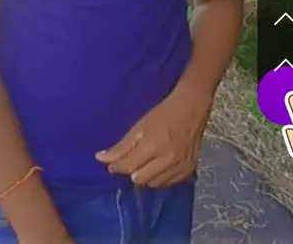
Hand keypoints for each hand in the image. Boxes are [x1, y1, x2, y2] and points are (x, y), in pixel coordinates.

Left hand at [95, 84, 212, 187]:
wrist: (191, 108)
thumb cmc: (163, 113)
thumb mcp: (139, 126)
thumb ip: (121, 146)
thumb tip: (100, 159)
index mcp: (152, 145)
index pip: (128, 166)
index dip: (116, 167)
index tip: (111, 164)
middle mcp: (167, 160)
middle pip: (140, 179)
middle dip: (131, 172)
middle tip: (131, 161)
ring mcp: (179, 167)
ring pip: (153, 184)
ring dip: (145, 176)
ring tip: (145, 163)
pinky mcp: (188, 170)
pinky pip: (168, 183)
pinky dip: (160, 178)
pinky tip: (158, 167)